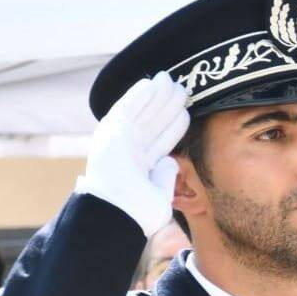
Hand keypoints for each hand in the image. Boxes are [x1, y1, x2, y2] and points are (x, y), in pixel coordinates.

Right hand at [79, 72, 190, 234]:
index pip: (161, 138)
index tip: (186, 109)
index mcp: (141, 165)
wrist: (117, 215)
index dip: (174, 123)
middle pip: (153, 122)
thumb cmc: (137, 213)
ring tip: (170, 80)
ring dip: (156, 95)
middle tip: (182, 88)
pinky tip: (150, 82)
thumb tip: (171, 161)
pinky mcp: (110, 134)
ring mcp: (119, 141)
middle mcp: (130, 151)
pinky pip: (126, 108)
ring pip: (142, 112)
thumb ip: (166, 175)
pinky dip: (138, 95)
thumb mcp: (159, 194)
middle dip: (167, 104)